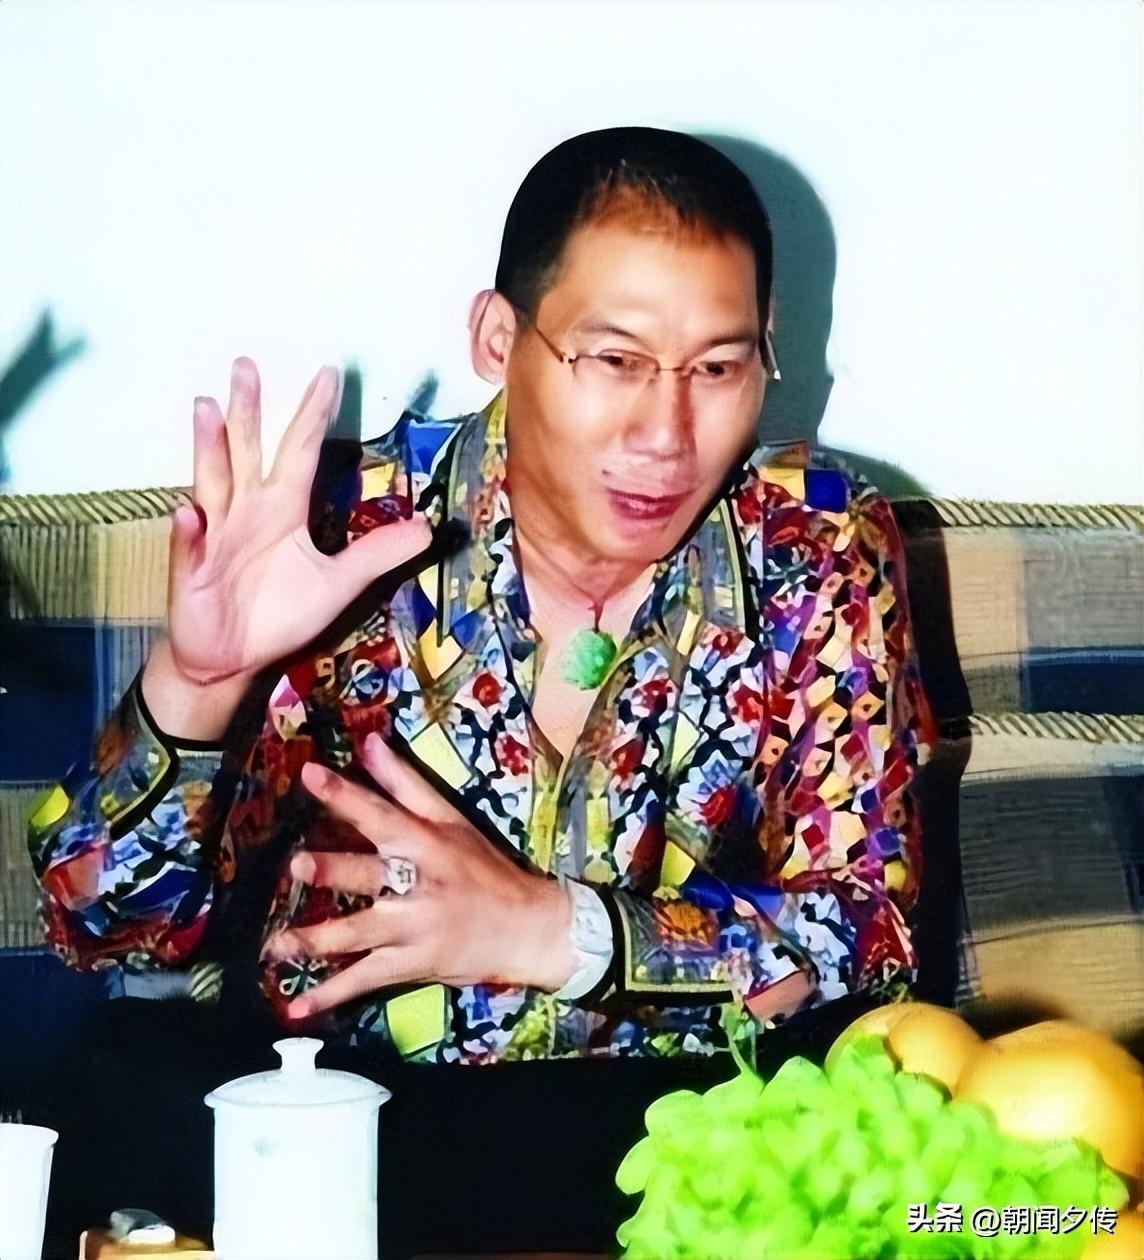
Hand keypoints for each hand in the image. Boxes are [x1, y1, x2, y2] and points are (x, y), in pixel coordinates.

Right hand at [166, 358, 432, 684]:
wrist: (232, 658)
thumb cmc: (278, 615)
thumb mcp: (339, 583)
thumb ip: (379, 554)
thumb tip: (428, 528)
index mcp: (282, 510)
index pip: (300, 451)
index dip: (313, 414)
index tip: (327, 373)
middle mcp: (246, 511)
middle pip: (247, 450)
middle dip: (247, 409)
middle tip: (247, 364)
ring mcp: (214, 535)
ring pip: (211, 482)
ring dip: (208, 447)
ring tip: (207, 407)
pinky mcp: (192, 570)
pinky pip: (191, 546)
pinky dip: (188, 529)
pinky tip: (188, 511)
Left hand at [265, 732, 575, 1018]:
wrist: (527, 928)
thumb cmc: (486, 871)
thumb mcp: (452, 821)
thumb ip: (405, 784)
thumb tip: (370, 743)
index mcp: (426, 844)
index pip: (381, 813)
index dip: (346, 795)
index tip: (311, 775)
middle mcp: (419, 885)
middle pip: (371, 874)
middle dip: (334, 870)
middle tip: (298, 865)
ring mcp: (415, 928)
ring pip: (361, 932)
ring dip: (318, 938)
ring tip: (279, 943)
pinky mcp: (413, 964)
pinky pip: (366, 979)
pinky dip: (332, 995)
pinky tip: (299, 1006)